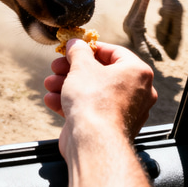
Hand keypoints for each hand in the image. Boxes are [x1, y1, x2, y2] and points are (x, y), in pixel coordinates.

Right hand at [44, 39, 156, 156]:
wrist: (94, 144)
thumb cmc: (94, 101)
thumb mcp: (81, 65)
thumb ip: (78, 50)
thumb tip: (75, 43)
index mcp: (137, 72)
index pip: (113, 52)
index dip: (89, 48)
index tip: (73, 48)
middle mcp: (136, 92)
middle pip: (100, 72)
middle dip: (73, 69)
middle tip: (57, 66)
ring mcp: (124, 112)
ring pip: (93, 92)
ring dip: (68, 86)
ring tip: (50, 84)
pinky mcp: (110, 128)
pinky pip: (91, 109)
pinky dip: (72, 104)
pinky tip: (52, 100)